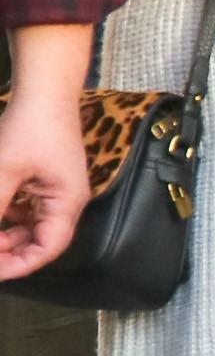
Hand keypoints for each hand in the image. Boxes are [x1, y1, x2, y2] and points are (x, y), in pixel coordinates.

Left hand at [0, 25, 93, 279]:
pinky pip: (28, 208)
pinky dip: (9, 215)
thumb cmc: (31, 126)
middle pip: (40, 240)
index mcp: (67, 201)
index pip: (48, 248)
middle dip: (10, 251)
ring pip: (32, 226)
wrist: (44, 90)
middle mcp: (67, 200)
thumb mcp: (4, 171)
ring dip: (8, 234)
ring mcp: (57, 189)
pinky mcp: (46, 179)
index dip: (20, 265)